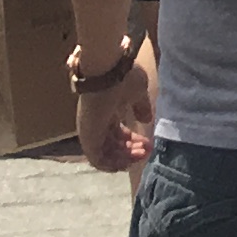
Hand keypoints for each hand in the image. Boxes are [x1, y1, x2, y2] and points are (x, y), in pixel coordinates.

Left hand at [75, 45, 155, 173]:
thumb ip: (142, 107)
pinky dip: (112, 164)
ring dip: (125, 159)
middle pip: (113, 146)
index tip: (149, 143)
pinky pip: (98, 160)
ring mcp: (91, 132)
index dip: (133, 142)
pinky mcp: (87, 138)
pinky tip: (128, 161)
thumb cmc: (123, 78)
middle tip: (147, 151)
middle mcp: (97, 125)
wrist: (107, 71)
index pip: (118, 134)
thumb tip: (146, 120)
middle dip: (132, 151)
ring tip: (141, 154)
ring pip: (106, 155)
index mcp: (108, 113)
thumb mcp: (139, 92)